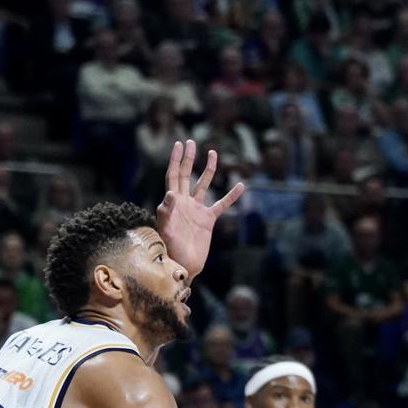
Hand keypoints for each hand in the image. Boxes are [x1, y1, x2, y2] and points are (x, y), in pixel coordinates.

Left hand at [156, 140, 244, 278]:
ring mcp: (197, 210)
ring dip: (208, 170)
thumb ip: (167, 212)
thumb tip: (171, 193)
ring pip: (204, 185)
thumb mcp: (166, 229)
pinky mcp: (208, 220)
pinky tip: (240, 185)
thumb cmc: (171, 248)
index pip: (174, 176)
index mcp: (173, 202)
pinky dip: (231, 195)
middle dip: (188, 158)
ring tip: (213, 153)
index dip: (175, 160)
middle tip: (191, 142)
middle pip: (187, 175)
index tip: (179, 145)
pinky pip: (222, 204)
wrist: (183, 264)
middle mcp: (185, 202)